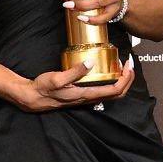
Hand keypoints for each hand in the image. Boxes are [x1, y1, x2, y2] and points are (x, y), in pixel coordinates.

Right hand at [9, 53, 134, 111]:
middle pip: (117, 94)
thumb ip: (74, 72)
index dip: (125, 79)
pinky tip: (106, 70)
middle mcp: (89, 98)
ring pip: (111, 93)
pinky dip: (110, 80)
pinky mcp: (82, 94)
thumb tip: (90, 63)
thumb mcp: (57, 78)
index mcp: (86, 95)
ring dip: (120, 80)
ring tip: (121, 66)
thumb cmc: (43, 89)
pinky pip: (102, 90)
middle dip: (127, 79)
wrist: (33, 98)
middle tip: (129, 64)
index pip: (114, 90)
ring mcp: (86, 97)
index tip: (128, 65)